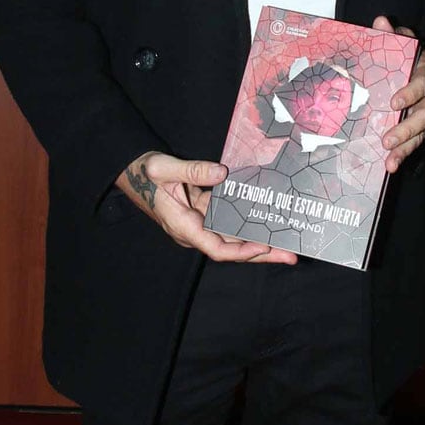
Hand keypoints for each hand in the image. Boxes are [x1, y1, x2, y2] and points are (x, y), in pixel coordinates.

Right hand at [116, 151, 298, 262]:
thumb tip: (222, 173)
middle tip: (291, 256)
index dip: (241, 250)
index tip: (263, 247)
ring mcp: (200, 224)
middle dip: (262, 253)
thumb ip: (192, 171)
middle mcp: (194, 231)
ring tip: (288, 245)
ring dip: (260, 242)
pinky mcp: (204, 214)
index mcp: (183, 226)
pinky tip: (269, 221)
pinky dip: (249, 225)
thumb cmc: (145, 173)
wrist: (133, 173)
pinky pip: (230, 224)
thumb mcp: (164, 168)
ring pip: (234, 239)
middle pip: (232, 249)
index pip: (216, 247)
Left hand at [372, 13, 424, 174]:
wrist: (423, 69)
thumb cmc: (408, 55)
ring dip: (406, 148)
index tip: (393, 102)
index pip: (423, 84)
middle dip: (407, 129)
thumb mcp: (403, 42)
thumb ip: (393, 35)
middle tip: (387, 139)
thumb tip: (380, 22)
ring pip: (422, 133)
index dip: (410, 93)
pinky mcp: (420, 128)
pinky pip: (415, 143)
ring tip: (390, 161)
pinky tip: (390, 165)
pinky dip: (403, 154)